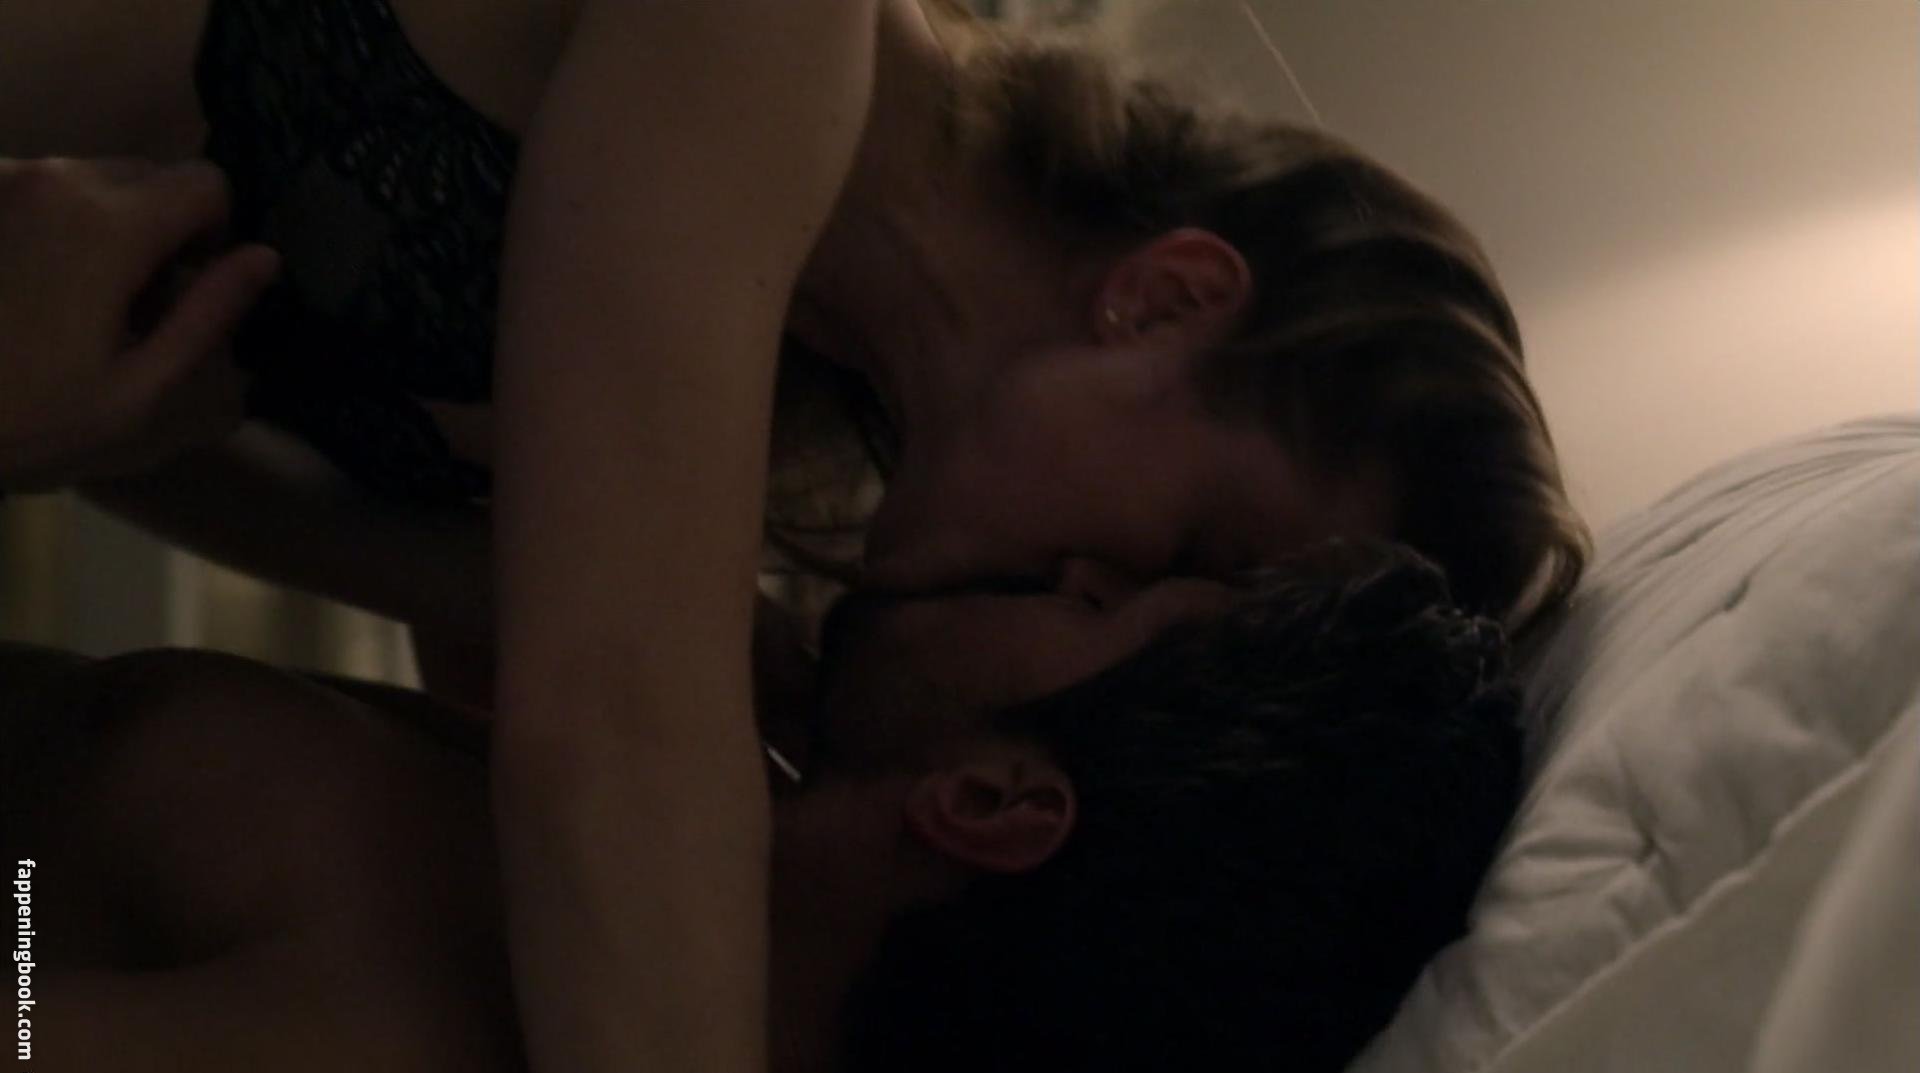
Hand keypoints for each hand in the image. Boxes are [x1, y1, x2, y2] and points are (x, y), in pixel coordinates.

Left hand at [0, 157, 279, 489]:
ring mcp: (4, 181)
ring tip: (74, 300)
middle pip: (151, 174)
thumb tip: (264, 257)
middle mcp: (56, 180)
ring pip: (95, 180)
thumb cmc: (29, 418)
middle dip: (161, 227)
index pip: (207, 182)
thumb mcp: (139, 392)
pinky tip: (29, 288)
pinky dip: (56, 226)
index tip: (186, 287)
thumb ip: (208, 317)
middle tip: (134, 302)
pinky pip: (43, 191)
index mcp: (109, 224)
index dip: (215, 234)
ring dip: (107, 226)